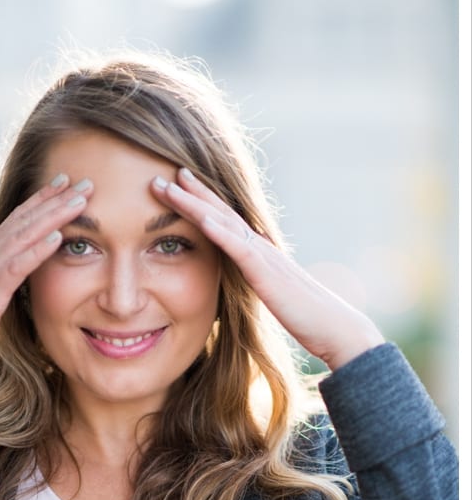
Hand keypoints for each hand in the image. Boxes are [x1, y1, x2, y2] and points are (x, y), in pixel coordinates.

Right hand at [0, 175, 92, 366]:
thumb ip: (1, 284)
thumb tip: (18, 277)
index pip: (17, 222)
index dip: (41, 200)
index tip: (66, 183)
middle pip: (24, 221)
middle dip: (55, 200)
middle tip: (84, 182)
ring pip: (23, 237)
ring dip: (53, 217)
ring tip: (80, 202)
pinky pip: (14, 269)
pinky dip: (36, 252)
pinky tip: (58, 239)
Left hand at [151, 168, 383, 370]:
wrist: (333, 327)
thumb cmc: (305, 316)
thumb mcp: (273, 293)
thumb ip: (259, 280)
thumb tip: (249, 275)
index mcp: (259, 252)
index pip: (226, 221)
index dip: (202, 201)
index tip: (179, 184)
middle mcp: (260, 246)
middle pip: (220, 212)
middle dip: (192, 192)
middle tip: (165, 173)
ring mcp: (263, 256)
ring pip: (224, 222)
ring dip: (196, 202)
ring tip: (172, 185)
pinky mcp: (266, 273)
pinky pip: (239, 248)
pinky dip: (219, 232)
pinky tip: (201, 218)